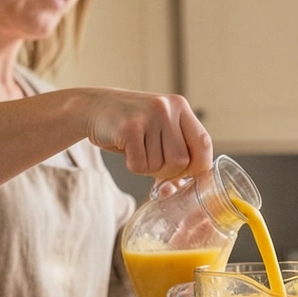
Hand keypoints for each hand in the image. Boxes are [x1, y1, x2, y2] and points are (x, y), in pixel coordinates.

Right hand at [82, 89, 212, 179]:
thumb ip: (176, 153)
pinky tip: (127, 150)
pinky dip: (133, 166)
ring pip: (160, 166)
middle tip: (153, 161)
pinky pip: (140, 165)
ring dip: (148, 168)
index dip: (197, 167)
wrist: (93, 107)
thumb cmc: (131, 126)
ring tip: (138, 150)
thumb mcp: (159, 131)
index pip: (204, 145)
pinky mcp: (128, 128)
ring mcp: (148, 116)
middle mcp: (167, 108)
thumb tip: (178, 189)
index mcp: (180, 107)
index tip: (185, 173)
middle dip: (168, 172)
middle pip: (182, 161)